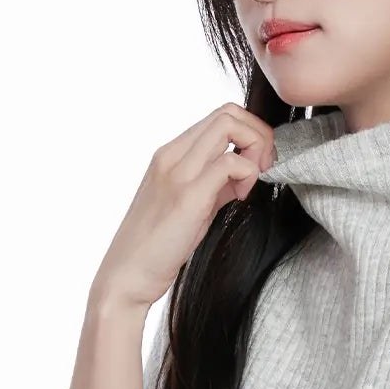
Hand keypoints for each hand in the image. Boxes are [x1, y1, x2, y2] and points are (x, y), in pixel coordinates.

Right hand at [91, 103, 278, 310]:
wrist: (126, 276)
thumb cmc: (156, 248)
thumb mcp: (189, 206)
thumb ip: (215, 185)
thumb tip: (244, 175)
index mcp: (169, 154)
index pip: (219, 116)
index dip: (248, 133)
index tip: (256, 165)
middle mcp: (171, 155)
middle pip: (228, 112)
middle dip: (259, 134)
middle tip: (263, 169)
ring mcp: (178, 173)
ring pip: (229, 125)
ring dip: (256, 149)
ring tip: (252, 184)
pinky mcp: (188, 196)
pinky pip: (230, 163)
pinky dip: (248, 175)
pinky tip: (240, 199)